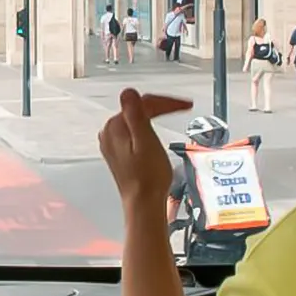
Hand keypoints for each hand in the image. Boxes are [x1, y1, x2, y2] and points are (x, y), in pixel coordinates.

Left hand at [98, 89, 193, 208]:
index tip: (185, 104)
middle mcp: (109, 133)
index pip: (143, 103)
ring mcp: (113, 143)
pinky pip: (134, 130)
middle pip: (139, 109)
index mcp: (115, 127)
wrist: (143, 203)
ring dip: (157, 114)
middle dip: (163, 106)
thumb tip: (128, 92)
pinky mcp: (119, 152)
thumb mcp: (145, 142)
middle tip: (185, 106)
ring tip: (176, 113)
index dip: (166, 102)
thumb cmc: (148, 178)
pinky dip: (149, 127)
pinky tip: (158, 131)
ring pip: (137, 119)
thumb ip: (136, 115)